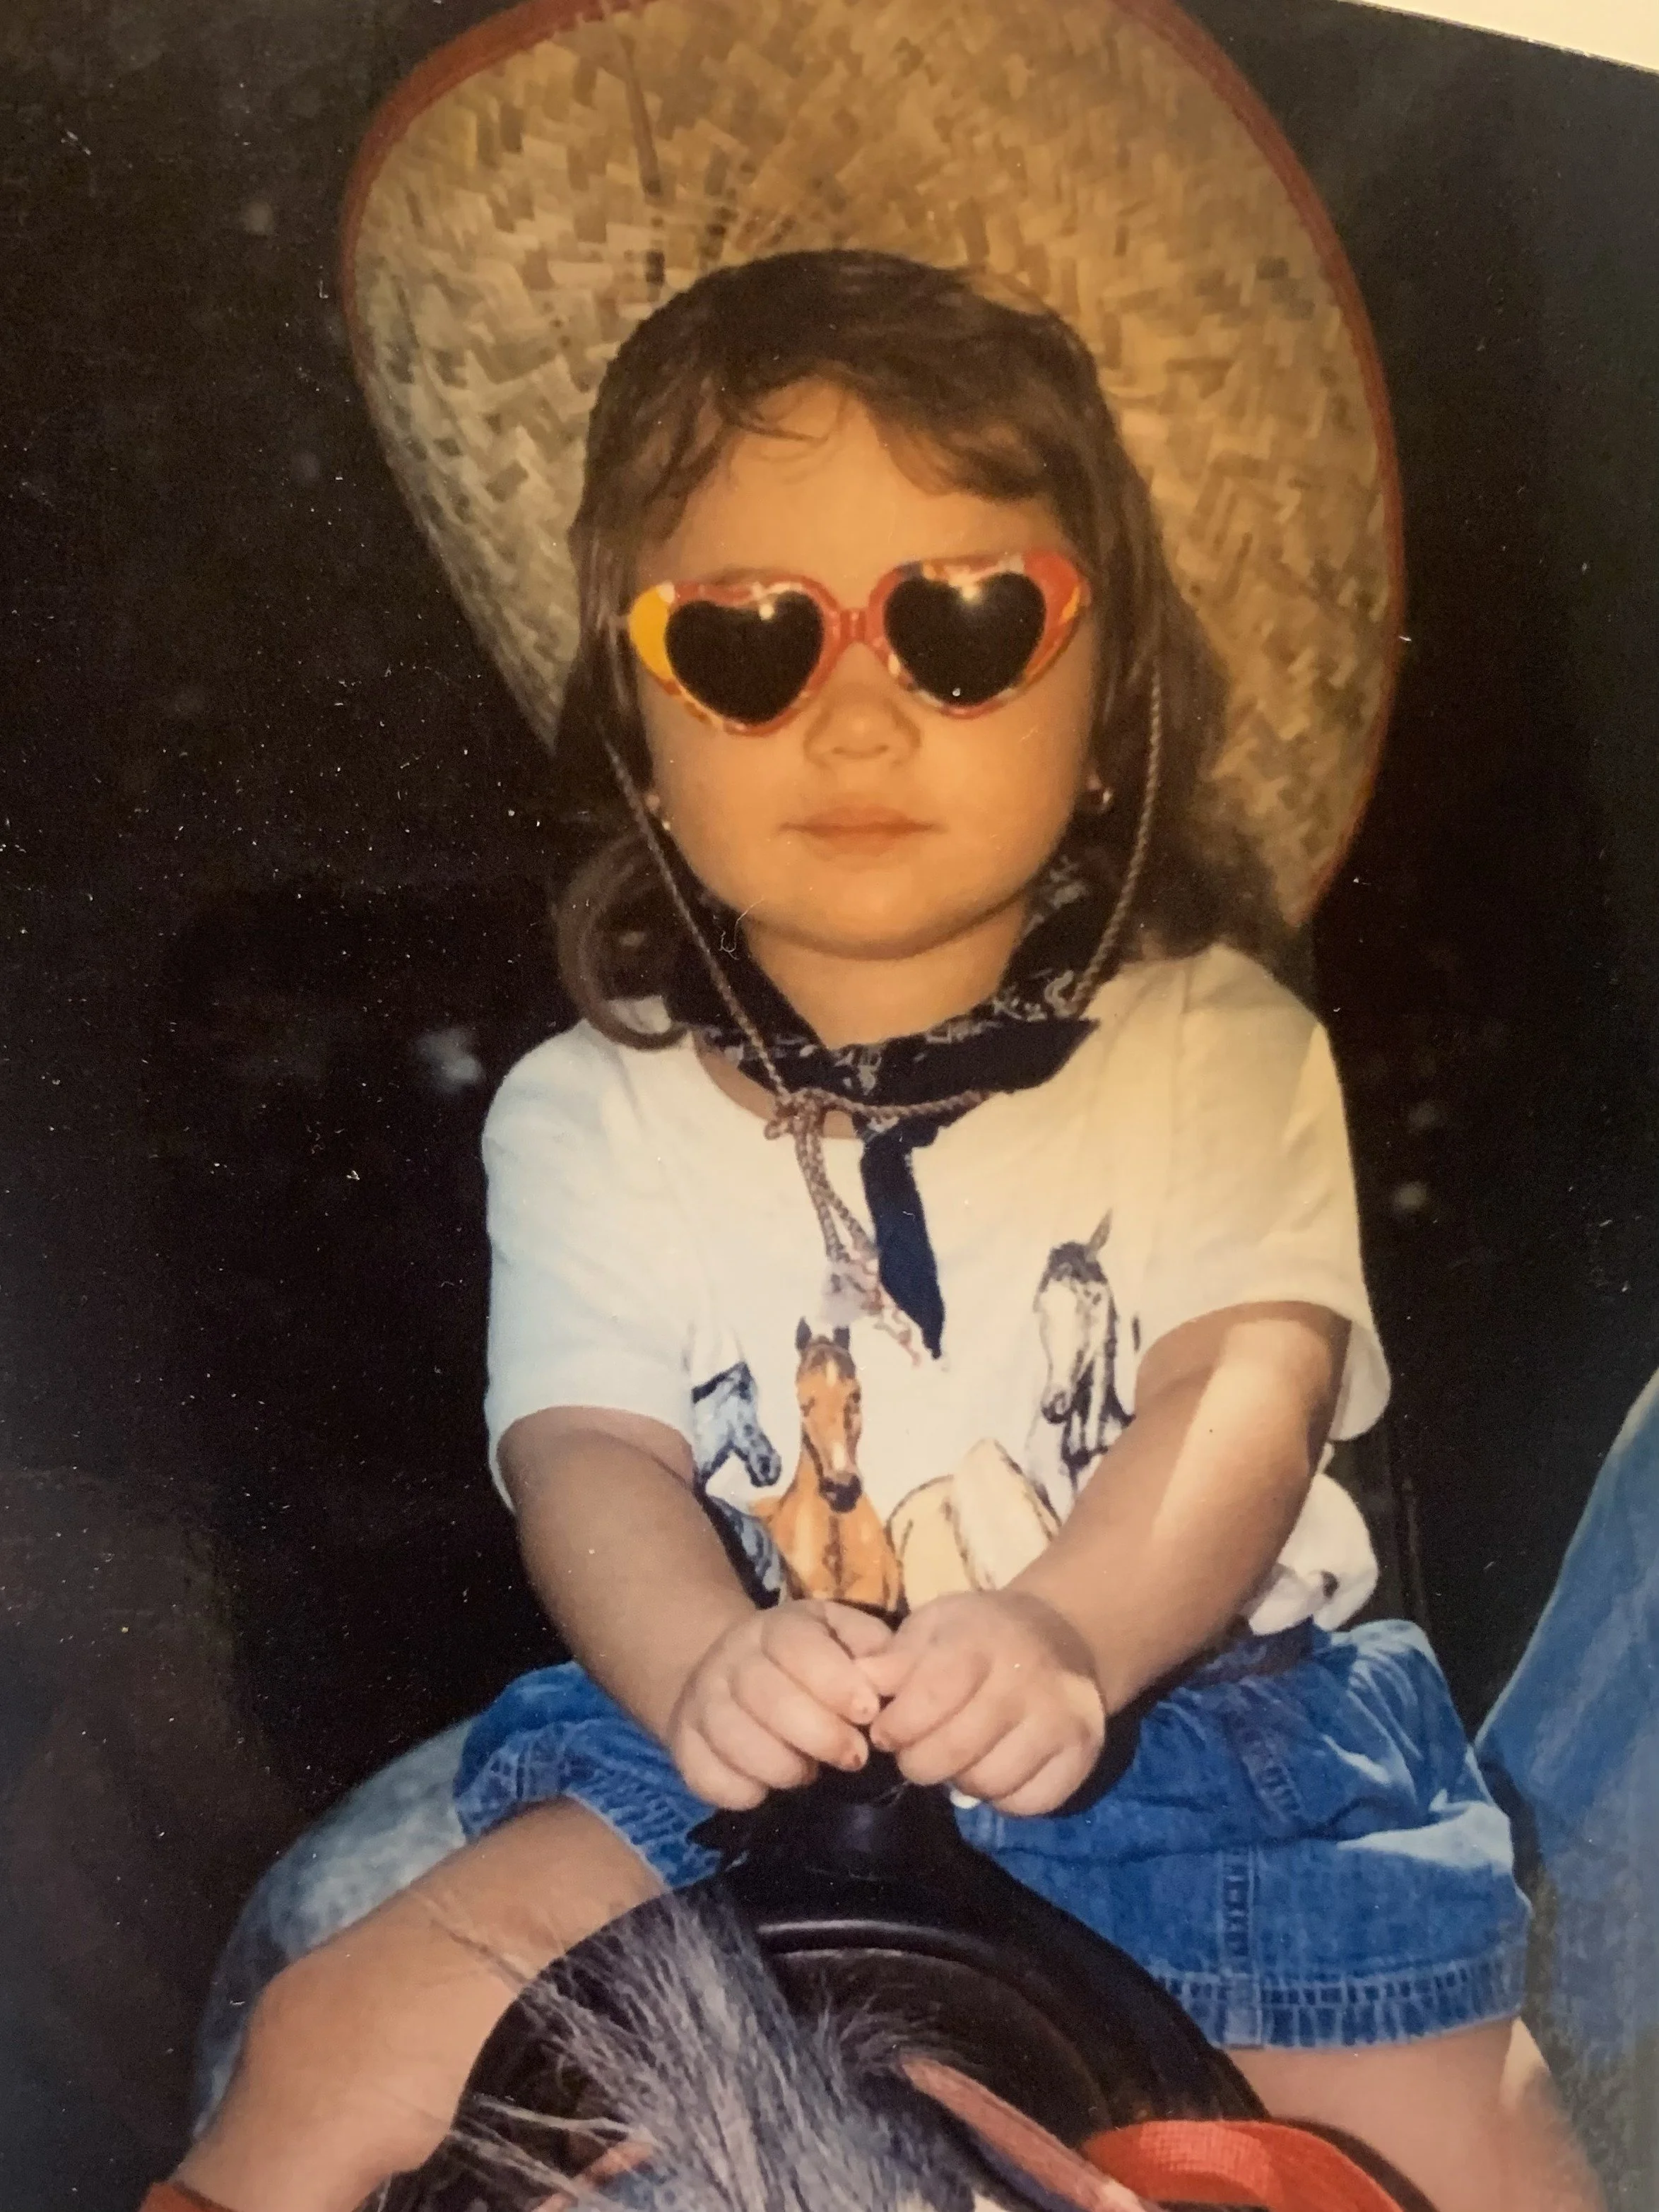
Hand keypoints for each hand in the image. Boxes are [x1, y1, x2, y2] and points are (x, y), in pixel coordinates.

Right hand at [667, 1600, 892, 1809]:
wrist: (734, 1671)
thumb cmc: (811, 1660)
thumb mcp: (845, 1637)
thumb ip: (874, 1649)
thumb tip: (892, 1680)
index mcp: (777, 1627)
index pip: (798, 1647)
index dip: (835, 1682)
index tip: (868, 1714)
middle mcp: (731, 1658)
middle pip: (766, 1695)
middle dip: (818, 1734)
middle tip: (854, 1757)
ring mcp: (701, 1700)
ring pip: (732, 1737)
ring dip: (780, 1767)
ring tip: (808, 1773)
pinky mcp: (682, 1743)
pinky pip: (705, 1776)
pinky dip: (741, 1792)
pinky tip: (767, 1788)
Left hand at [860, 1590, 1104, 1815]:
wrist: (1061, 1635)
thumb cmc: (979, 1634)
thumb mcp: (932, 1627)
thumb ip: (894, 1658)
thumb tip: (860, 1685)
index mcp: (982, 1640)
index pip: (931, 1696)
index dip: (897, 1726)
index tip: (884, 1732)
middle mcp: (1028, 1678)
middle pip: (957, 1750)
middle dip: (919, 1762)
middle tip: (915, 1753)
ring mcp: (1061, 1718)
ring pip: (990, 1783)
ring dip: (960, 1781)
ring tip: (956, 1757)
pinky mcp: (1083, 1753)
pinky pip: (1028, 1803)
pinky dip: (1002, 1798)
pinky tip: (994, 1768)